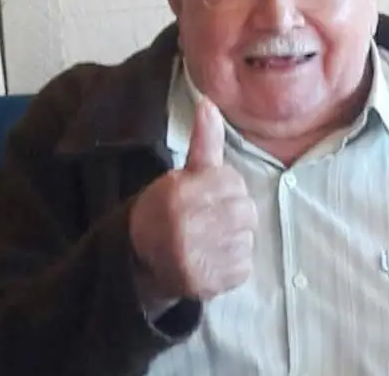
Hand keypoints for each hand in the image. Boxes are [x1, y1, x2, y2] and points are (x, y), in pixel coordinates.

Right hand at [128, 97, 257, 300]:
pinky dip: (234, 263)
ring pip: (247, 238)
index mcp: (179, 194)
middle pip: (245, 211)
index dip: (225, 188)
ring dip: (235, 238)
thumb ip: (203, 142)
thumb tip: (209, 103)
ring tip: (211, 239)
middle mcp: (186, 227)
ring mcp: (197, 259)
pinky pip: (244, 266)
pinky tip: (212, 258)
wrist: (141, 259)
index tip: (208, 195)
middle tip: (212, 218)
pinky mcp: (208, 284)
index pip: (233, 183)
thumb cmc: (168, 208)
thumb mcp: (182, 173)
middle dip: (234, 212)